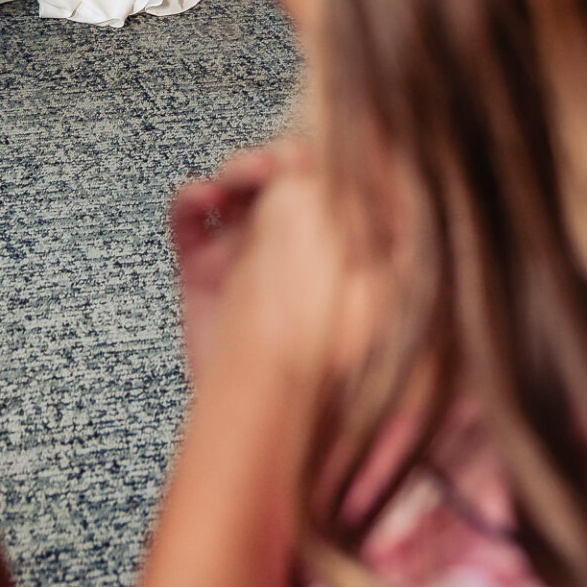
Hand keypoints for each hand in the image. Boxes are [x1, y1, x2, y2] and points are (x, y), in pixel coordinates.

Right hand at [172, 140, 378, 393]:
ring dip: (241, 165)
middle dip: (284, 155)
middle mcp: (289, 243)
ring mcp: (244, 252)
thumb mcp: (376, 306)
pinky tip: (204, 195)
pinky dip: (192, 195)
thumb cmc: (331, 380)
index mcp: (333, 248)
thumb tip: (396, 197)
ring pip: (238, 185)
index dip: (331, 159)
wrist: (271, 435)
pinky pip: (189, 218)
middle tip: (288, 159)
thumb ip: (385, 254)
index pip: (334, 185)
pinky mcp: (202, 270)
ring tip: (249, 173)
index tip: (333, 151)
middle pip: (284, 175)